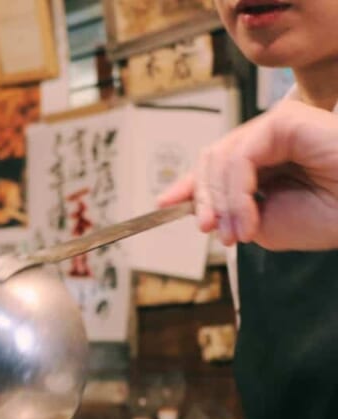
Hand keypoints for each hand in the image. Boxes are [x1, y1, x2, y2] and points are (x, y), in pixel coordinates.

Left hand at [157, 100, 337, 250]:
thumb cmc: (327, 217)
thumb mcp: (262, 223)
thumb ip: (226, 210)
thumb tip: (187, 205)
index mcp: (266, 160)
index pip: (215, 165)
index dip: (188, 184)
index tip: (163, 205)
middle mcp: (269, 138)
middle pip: (210, 159)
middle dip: (202, 198)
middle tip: (210, 231)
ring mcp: (277, 126)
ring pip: (220, 159)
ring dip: (221, 203)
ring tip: (237, 233)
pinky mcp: (285, 120)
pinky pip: (240, 156)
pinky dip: (236, 192)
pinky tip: (248, 220)